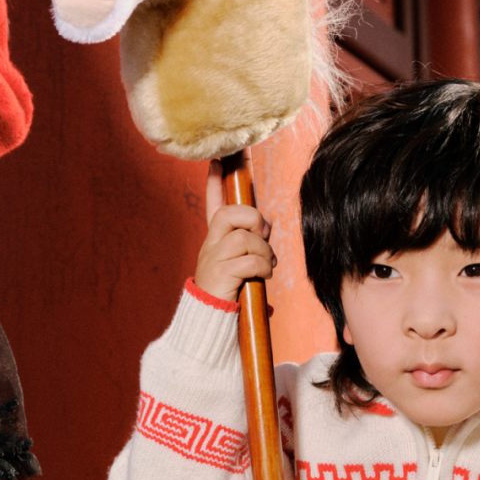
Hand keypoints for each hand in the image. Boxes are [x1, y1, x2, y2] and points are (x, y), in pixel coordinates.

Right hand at [194, 159, 276, 301]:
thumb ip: (254, 243)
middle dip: (253, 220)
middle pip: (229, 214)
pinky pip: (248, 261)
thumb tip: (268, 225)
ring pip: (243, 237)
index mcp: (216, 239)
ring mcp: (213, 258)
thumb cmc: (232, 290)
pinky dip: (262, 266)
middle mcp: (211, 245)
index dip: (215, 183)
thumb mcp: (244, 263)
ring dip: (263, 250)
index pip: (214, 204)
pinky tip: (263, 276)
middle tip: (263, 237)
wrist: (211, 318)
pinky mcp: (219, 274)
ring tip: (266, 265)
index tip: (219, 161)